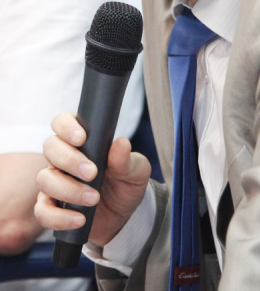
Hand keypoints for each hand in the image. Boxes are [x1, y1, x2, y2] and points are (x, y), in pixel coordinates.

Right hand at [35, 112, 150, 246]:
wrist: (124, 216)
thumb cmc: (126, 184)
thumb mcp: (135, 171)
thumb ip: (127, 159)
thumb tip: (121, 143)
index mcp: (81, 140)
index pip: (62, 122)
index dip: (67, 127)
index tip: (82, 138)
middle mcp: (63, 158)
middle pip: (50, 147)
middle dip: (70, 160)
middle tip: (92, 173)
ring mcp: (54, 182)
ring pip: (44, 179)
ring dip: (68, 190)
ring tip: (93, 199)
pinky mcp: (51, 208)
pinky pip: (42, 211)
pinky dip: (60, 217)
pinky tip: (79, 219)